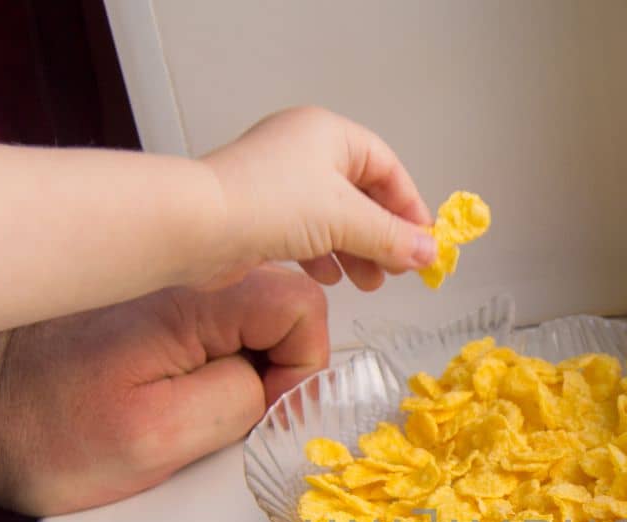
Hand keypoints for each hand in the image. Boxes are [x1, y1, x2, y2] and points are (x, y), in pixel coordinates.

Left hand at [0, 266, 327, 514]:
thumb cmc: (39, 429)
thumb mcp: (153, 440)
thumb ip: (237, 403)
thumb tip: (276, 388)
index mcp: (192, 301)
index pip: (304, 305)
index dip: (301, 366)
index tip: (265, 407)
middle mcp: (181, 281)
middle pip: (282, 307)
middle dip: (273, 367)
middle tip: (221, 414)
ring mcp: (163, 292)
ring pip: (249, 321)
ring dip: (240, 369)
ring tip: (188, 408)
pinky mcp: (145, 310)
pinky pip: (210, 330)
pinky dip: (207, 367)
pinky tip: (166, 396)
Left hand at [198, 106, 435, 292]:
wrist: (198, 227)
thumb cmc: (267, 204)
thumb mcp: (344, 219)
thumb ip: (391, 238)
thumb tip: (429, 252)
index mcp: (328, 134)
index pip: (386, 167)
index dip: (409, 206)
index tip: (425, 243)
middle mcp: (304, 151)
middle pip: (361, 194)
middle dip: (382, 236)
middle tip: (398, 268)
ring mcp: (280, 183)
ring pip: (334, 218)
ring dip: (356, 251)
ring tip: (369, 282)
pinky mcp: (261, 214)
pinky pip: (306, 232)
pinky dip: (325, 254)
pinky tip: (332, 277)